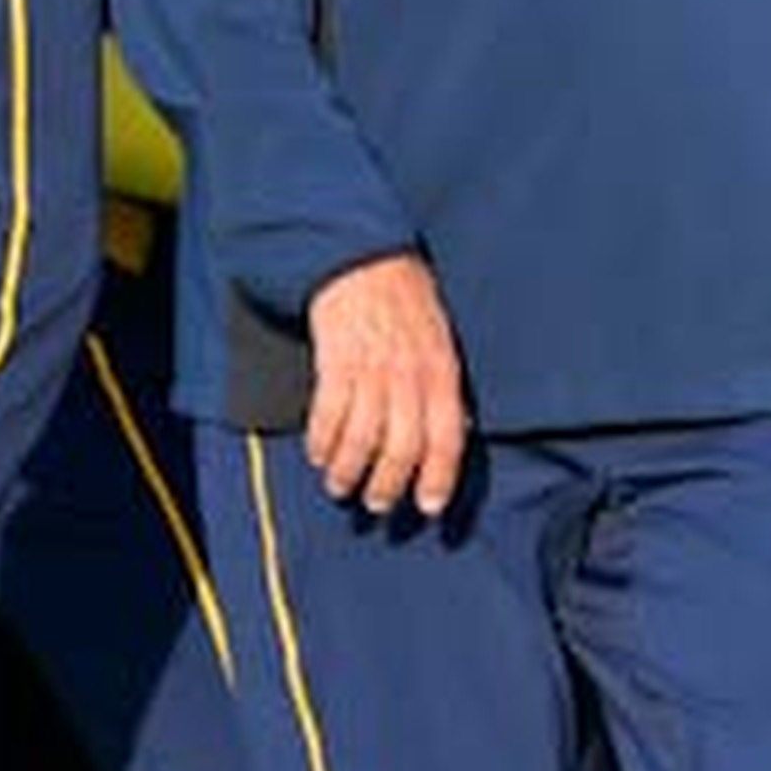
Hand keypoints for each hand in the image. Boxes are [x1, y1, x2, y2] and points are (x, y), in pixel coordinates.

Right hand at [305, 252, 470, 514]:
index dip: (438, 477)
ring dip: (348, 473)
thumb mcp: (441, 342)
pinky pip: (327, 417)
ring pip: (361, 440)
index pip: (447, 436)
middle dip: (387, 485)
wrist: (364, 263)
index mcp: (443, 372)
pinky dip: (321, 444)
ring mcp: (371, 371)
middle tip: (376, 505)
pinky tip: (318, 456)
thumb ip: (443, 387)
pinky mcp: (334, 365)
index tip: (427, 508)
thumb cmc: (407, 305)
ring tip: (340, 488)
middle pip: (401, 448)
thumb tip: (453, 433)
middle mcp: (410, 377)